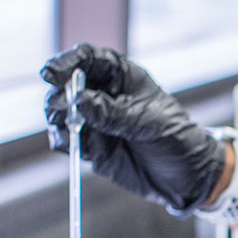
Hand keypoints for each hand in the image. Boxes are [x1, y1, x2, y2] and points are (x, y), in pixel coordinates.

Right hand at [42, 43, 225, 214]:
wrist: (187, 177)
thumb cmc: (177, 140)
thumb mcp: (149, 124)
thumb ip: (113, 113)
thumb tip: (79, 100)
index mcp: (124, 77)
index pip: (89, 59)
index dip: (67, 63)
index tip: (50, 74)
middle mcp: (105, 95)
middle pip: (67, 86)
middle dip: (59, 97)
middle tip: (62, 113)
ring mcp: (96, 120)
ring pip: (62, 114)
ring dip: (59, 121)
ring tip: (70, 132)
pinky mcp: (92, 145)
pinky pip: (68, 140)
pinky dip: (65, 142)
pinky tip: (74, 146)